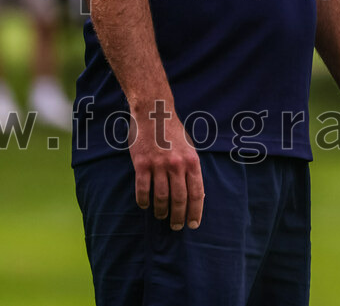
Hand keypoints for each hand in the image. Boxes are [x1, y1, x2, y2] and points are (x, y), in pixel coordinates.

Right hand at [129, 100, 203, 230]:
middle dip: (178, 217)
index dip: (195, 211)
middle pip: (180, 199)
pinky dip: (144, 201)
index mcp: (192, 160)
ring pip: (161, 198)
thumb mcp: (189, 147)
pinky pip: (143, 190)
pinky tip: (145, 206)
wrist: (154, 112)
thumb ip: (191, 168)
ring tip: (161, 216)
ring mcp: (159, 165)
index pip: (197, 193)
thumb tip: (196, 193)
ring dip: (161, 211)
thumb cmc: (172, 131)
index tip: (193, 224)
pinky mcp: (142, 164)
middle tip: (176, 227)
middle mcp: (177, 164)